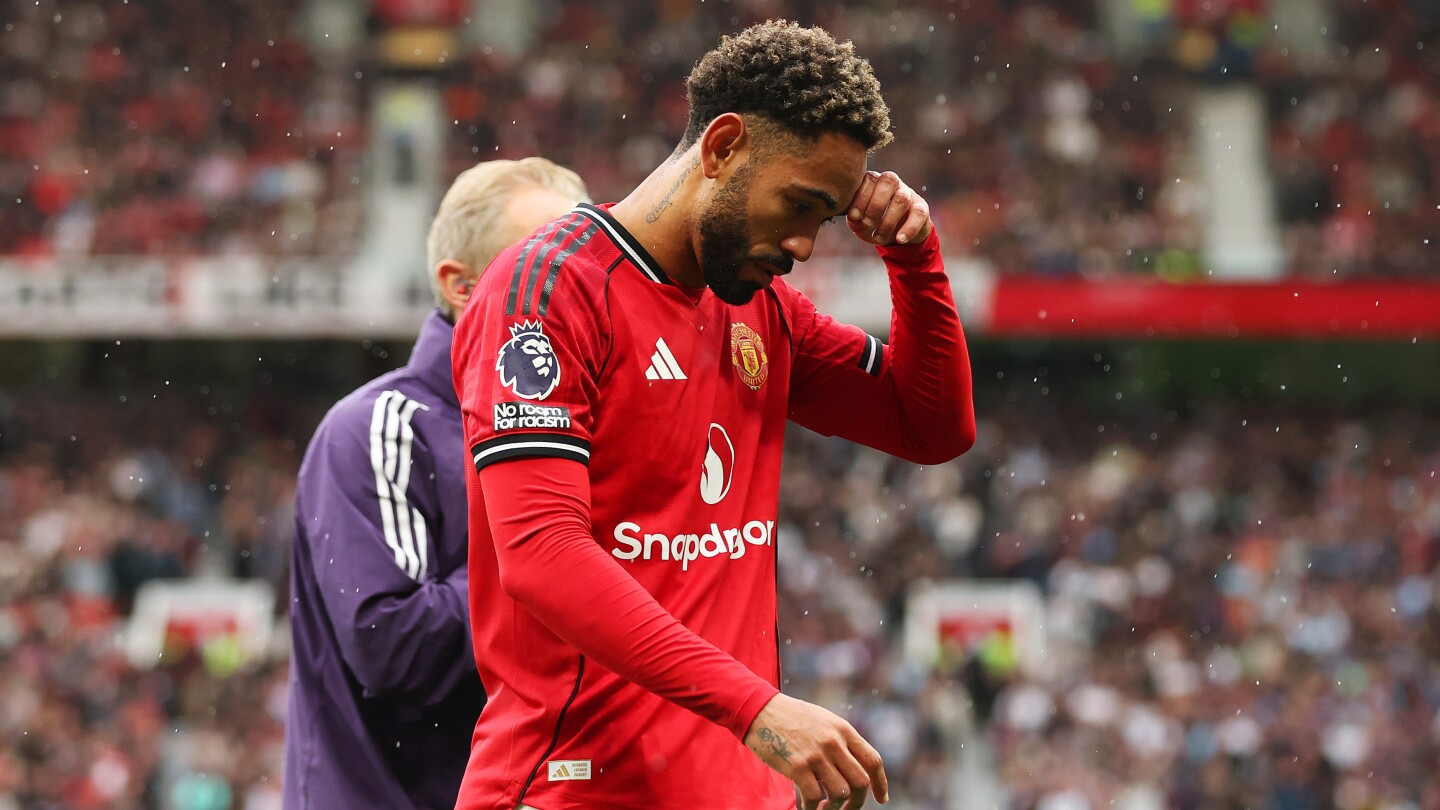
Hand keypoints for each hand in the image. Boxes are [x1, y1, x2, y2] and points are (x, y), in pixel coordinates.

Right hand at [744, 693, 888, 809]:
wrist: (759, 709)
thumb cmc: (789, 717)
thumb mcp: (823, 720)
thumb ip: (840, 740)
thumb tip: (853, 768)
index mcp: (843, 729)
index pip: (873, 761)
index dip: (880, 784)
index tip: (881, 799)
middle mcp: (834, 742)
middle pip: (860, 782)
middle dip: (857, 802)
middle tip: (847, 809)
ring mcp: (816, 754)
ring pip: (840, 793)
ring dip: (834, 807)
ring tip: (824, 807)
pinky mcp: (797, 766)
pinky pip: (814, 798)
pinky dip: (813, 808)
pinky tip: (808, 807)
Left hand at [846, 170, 931, 246]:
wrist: (896, 234)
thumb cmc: (872, 222)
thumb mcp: (859, 221)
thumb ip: (854, 217)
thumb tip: (854, 217)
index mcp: (875, 181)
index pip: (870, 178)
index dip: (861, 197)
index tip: (854, 216)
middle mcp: (893, 183)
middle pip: (888, 180)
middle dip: (876, 204)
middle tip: (868, 223)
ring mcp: (908, 194)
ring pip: (902, 198)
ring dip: (889, 221)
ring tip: (879, 237)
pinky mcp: (921, 208)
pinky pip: (919, 213)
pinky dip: (909, 228)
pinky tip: (900, 239)